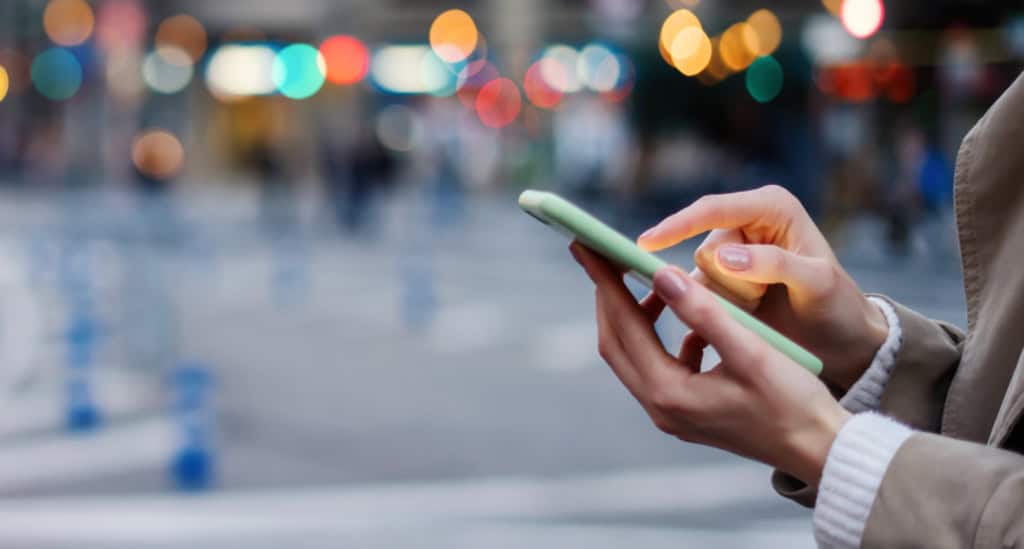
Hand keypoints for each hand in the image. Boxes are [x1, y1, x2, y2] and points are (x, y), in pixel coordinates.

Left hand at [572, 243, 849, 485]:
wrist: (821, 451)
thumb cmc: (793, 402)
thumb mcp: (751, 351)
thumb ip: (704, 312)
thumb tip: (660, 274)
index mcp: (670, 393)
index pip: (622, 326)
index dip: (605, 282)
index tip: (587, 245)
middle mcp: (662, 407)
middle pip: (617, 341)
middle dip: (608, 296)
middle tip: (602, 254)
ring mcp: (672, 413)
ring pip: (635, 353)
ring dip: (636, 315)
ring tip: (649, 279)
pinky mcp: (688, 411)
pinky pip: (661, 364)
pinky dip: (664, 336)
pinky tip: (689, 318)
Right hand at [637, 185, 887, 390]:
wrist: (842, 343)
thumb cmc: (838, 306)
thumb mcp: (816, 283)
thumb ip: (772, 264)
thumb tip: (721, 257)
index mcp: (771, 207)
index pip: (713, 210)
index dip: (678, 226)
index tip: (646, 244)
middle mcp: (746, 223)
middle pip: (702, 251)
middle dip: (728, 282)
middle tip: (764, 296)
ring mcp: (731, 253)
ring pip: (696, 278)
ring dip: (726, 300)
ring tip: (762, 305)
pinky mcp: (722, 281)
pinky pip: (697, 295)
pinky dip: (716, 311)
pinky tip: (746, 316)